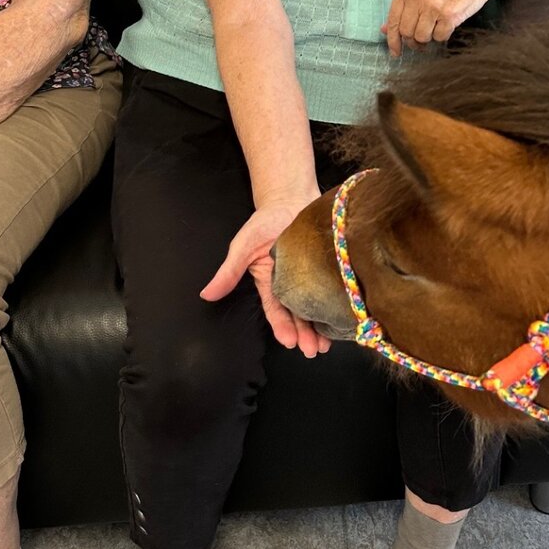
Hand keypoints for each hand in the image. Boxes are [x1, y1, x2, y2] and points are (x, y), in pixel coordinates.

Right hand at [201, 195, 328, 357]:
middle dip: (304, 334)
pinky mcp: (327, 268)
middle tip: (313, 351)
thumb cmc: (263, 222)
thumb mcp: (242, 246)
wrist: (290, 198)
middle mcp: (291, 284)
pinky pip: (332, 289)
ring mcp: (310, 277)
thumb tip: (205, 295)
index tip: (291, 343)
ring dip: (320, 327)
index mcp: (270, 283)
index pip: (276, 311)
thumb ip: (228, 273)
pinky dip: (336, 305)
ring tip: (326, 345)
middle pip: (298, 315)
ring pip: (315, 307)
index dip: (283, 327)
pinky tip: (343, 319)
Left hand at [381, 0, 488, 57]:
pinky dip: (444, 35)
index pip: (393, 19)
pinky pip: (439, 37)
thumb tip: (385, 30)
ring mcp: (432, 5)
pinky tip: (448, 23)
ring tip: (437, 27)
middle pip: (406, 32)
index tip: (395, 51)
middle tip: (422, 42)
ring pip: (422, 37)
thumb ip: (404, 7)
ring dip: (430, 38)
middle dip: (414, 41)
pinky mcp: (449, 14)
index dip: (392, 39)